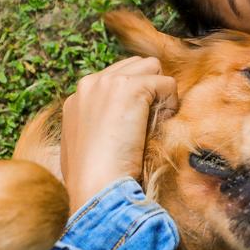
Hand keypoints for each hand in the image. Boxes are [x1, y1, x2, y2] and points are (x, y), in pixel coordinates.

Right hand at [59, 57, 177, 214]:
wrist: (95, 185)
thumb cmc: (93, 177)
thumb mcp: (86, 146)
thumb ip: (98, 126)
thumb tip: (121, 123)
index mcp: (79, 97)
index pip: (116, 76)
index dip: (135, 96)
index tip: (137, 122)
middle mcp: (91, 83)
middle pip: (135, 65)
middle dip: (149, 88)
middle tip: (150, 120)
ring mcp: (109, 82)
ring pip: (152, 66)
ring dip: (160, 91)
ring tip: (157, 120)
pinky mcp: (131, 87)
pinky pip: (167, 83)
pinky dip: (171, 104)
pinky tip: (160, 126)